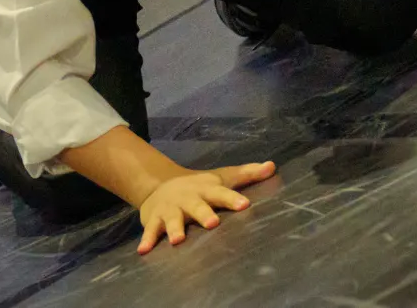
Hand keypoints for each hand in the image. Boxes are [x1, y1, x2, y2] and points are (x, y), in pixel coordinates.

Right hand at [136, 161, 275, 253]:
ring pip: (172, 219)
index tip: (245, 205)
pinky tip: (144, 251)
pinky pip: (150, 231)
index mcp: (206, 190)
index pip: (221, 193)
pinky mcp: (154, 220)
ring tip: (178, 240)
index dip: (232, 199)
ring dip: (174, 229)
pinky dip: (147, 240)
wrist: (159, 184)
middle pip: (196, 206)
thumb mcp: (221, 178)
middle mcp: (188, 198)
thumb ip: (247, 175)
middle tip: (212, 223)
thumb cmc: (198, 186)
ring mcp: (170, 209)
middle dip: (203, 214)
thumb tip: (272, 166)